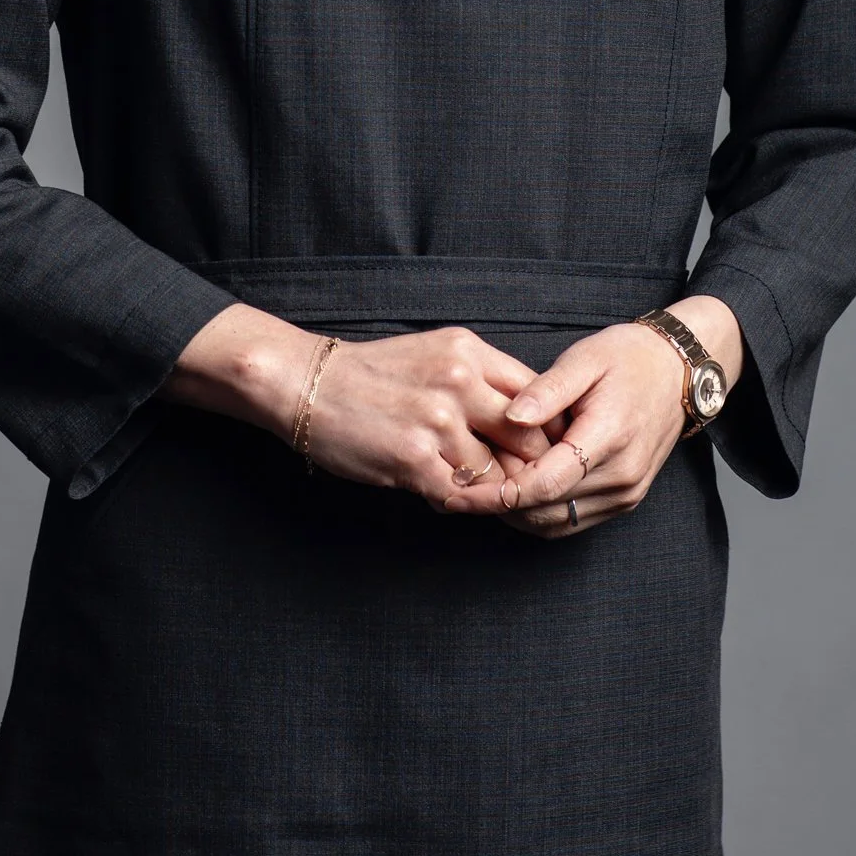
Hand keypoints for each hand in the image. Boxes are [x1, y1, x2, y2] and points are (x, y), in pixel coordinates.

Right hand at [300, 326, 553, 505]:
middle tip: (522, 484)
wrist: (308, 383)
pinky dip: (455, 502)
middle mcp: (460, 382)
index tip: (546, 453)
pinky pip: (458, 497)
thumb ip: (482, 382)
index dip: (547, 432)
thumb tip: (531, 426)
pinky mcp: (414, 458)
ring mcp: (438, 421)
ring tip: (466, 486)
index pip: (539, 397)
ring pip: (493, 475)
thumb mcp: (436, 355)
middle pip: (529, 439)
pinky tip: (438, 492)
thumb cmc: (374, 374)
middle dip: (528, 468)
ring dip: (485, 490)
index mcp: (470, 352)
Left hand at [442, 297, 742, 538]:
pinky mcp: (623, 500)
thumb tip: (511, 416)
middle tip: (453, 490)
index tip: (458, 491)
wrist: (677, 373)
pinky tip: (509, 493)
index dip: (498, 494)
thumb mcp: (585, 359)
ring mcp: (625, 493)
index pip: (546, 483)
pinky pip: (572, 521)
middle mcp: (621, 475)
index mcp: (610, 437)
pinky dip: (537, 514)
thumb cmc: (628, 358)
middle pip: (547, 510)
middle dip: (496, 506)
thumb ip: (547, 390)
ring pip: (557, 523)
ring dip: (514, 514)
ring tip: (474, 492)